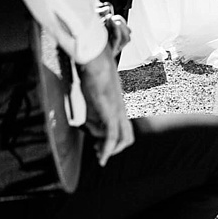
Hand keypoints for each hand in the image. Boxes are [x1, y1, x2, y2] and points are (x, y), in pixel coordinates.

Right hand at [78, 43, 133, 166]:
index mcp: (118, 107)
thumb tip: (90, 125)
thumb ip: (93, 112)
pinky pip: (113, 135)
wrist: (97, 62)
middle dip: (114, 149)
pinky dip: (109, 149)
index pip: (122, 130)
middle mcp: (121, 111)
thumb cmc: (93, 76)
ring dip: (111, 150)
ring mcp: (118, 111)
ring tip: (99, 154)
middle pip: (127, 138)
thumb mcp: (93, 99)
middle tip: (99, 153)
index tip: (98, 148)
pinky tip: (102, 156)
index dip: (112, 142)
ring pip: (124, 139)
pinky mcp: (111, 111)